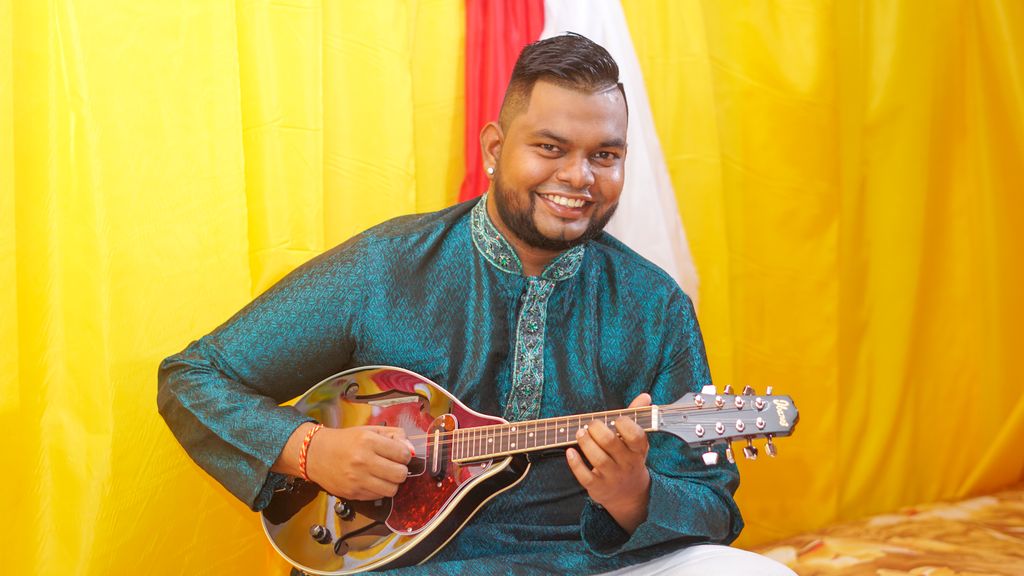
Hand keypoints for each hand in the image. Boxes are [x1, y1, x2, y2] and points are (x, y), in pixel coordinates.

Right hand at [278, 424, 413, 500]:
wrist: (316, 454)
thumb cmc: (344, 441)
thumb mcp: (369, 430)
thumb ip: (394, 436)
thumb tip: (411, 449)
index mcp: (368, 441)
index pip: (402, 454)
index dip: (404, 455)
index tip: (399, 454)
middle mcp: (363, 461)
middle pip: (400, 474)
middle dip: (401, 470)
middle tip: (393, 466)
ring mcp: (357, 479)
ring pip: (392, 489)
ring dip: (392, 483)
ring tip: (384, 475)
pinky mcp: (353, 493)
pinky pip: (378, 497)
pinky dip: (379, 490)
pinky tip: (372, 481)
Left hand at [566, 393, 651, 533]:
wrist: (629, 494)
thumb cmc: (629, 458)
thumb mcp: (635, 441)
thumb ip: (636, 417)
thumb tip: (645, 396)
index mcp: (639, 450)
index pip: (636, 436)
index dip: (625, 424)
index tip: (616, 419)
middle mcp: (628, 464)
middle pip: (611, 443)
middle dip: (597, 429)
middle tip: (591, 425)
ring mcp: (613, 477)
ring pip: (598, 459)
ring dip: (586, 443)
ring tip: (579, 433)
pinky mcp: (599, 488)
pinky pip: (585, 477)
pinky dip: (576, 463)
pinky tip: (570, 452)